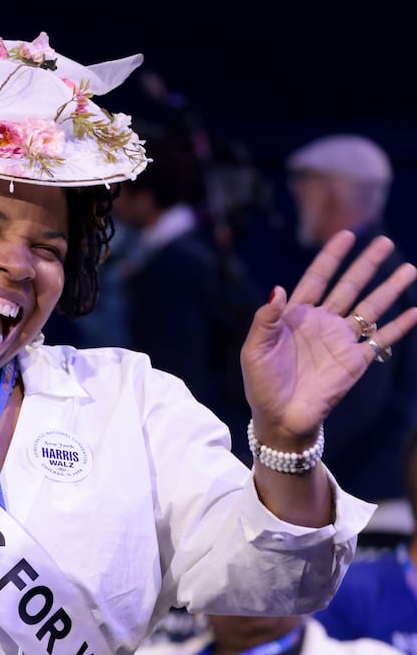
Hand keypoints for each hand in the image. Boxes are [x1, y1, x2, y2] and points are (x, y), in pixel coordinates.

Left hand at [240, 230, 416, 444]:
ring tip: (410, 269)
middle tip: (384, 242)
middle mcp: (323, 323)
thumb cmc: (262, 385)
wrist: (280, 418)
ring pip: (370, 307)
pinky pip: (381, 340)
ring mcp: (341, 341)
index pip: (317, 279)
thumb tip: (278, 288)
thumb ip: (265, 319)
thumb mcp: (254, 350)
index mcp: (297, 316)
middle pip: (349, 286)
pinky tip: (416, 312)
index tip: (346, 235)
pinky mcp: (355, 361)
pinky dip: (399, 326)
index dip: (331, 258)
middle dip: (366, 264)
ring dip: (389, 288)